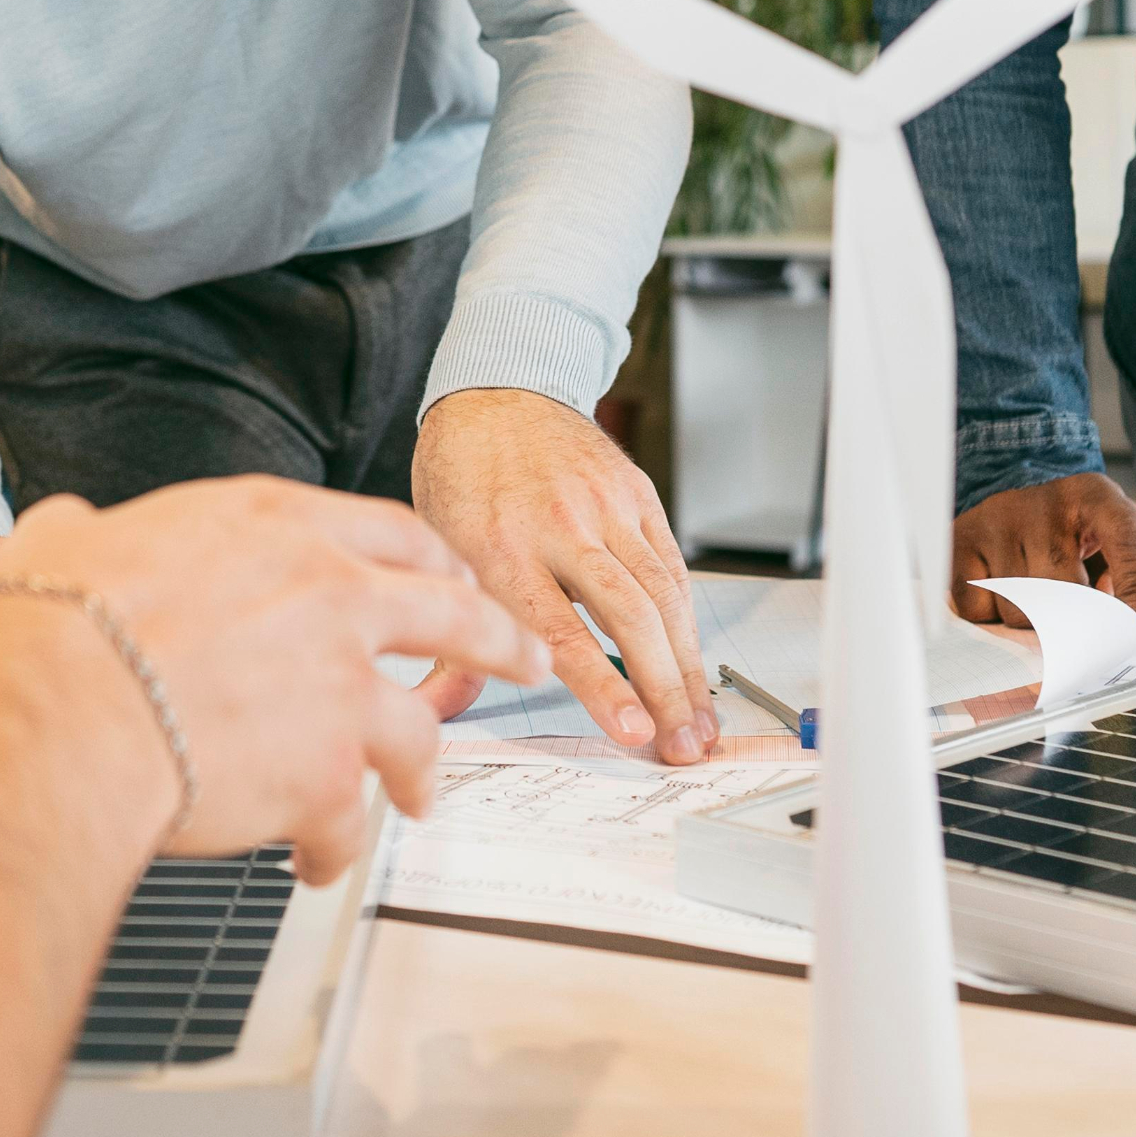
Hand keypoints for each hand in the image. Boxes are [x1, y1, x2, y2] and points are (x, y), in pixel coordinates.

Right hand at [0, 480, 547, 881]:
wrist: (57, 714)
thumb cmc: (48, 631)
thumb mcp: (63, 543)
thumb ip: (86, 532)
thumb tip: (66, 527)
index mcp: (274, 526)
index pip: (386, 531)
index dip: (427, 561)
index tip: (447, 579)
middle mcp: (329, 591)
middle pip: (452, 611)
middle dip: (497, 639)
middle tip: (519, 659)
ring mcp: (342, 681)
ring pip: (421, 728)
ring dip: (423, 769)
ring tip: (420, 796)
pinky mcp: (331, 769)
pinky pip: (353, 819)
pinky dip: (336, 847)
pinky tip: (315, 862)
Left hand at [409, 386, 708, 761]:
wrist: (496, 390)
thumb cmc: (462, 476)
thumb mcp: (436, 551)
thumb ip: (446, 637)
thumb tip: (437, 712)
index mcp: (498, 546)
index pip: (560, 628)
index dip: (601, 684)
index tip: (631, 730)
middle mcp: (559, 524)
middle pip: (629, 615)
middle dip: (663, 688)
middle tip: (682, 745)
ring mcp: (606, 506)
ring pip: (663, 594)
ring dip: (687, 666)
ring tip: (699, 722)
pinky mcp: (638, 494)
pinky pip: (672, 566)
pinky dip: (687, 622)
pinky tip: (693, 665)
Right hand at [951, 473, 1135, 636]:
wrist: (1024, 503)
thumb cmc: (1085, 534)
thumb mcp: (1131, 543)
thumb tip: (1126, 626)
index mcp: (1097, 497)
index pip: (1126, 540)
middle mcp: (1046, 501)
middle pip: (1067, 591)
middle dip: (1077, 622)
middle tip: (1080, 628)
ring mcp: (999, 518)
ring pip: (1020, 609)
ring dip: (1032, 621)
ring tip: (1037, 596)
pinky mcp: (962, 539)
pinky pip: (978, 608)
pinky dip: (991, 615)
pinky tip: (1002, 592)